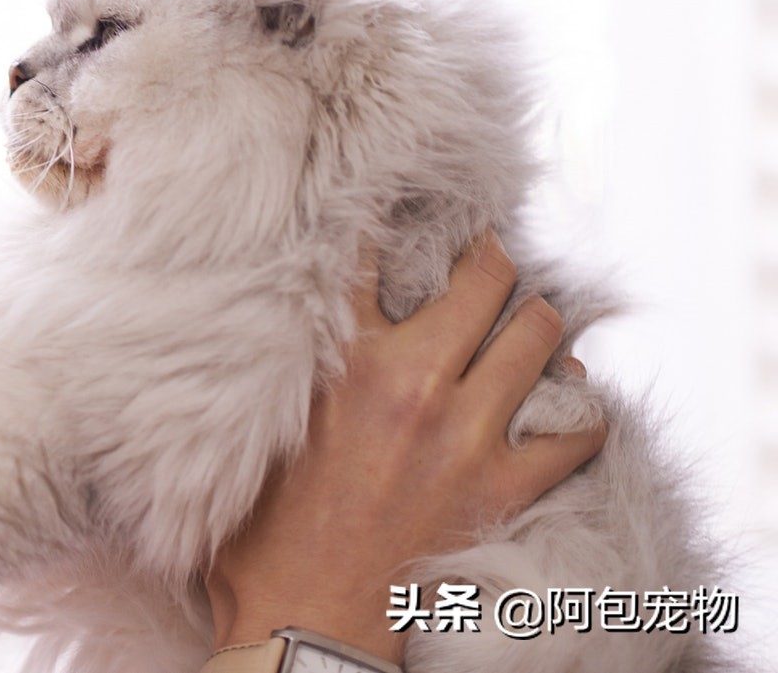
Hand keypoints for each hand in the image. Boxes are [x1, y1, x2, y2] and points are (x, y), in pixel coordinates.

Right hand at [203, 231, 605, 662]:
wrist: (301, 620)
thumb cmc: (261, 530)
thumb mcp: (252, 425)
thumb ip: (279, 365)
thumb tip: (266, 315)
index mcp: (342, 361)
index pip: (372, 257)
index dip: (391, 222)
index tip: (402, 211)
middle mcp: (412, 383)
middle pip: (482, 280)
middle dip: (489, 259)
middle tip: (482, 258)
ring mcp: (466, 437)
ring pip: (538, 338)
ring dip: (536, 321)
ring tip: (525, 320)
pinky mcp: (501, 490)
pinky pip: (576, 430)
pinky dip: (579, 407)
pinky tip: (564, 398)